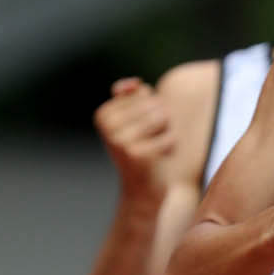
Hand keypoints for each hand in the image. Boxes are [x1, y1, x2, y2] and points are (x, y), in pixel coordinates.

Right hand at [94, 78, 177, 199]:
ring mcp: (121, 140)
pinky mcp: (138, 155)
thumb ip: (133, 96)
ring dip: (167, 133)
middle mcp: (108, 126)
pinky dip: (171, 147)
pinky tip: (158, 159)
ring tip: (154, 148)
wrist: (141, 190)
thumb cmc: (140, 151)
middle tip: (149, 142)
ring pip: (163, 116)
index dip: (150, 109)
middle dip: (161, 121)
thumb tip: (136, 83)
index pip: (142, 92)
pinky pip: (170, 136)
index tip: (139, 131)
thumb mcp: (133, 120)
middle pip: (154, 103)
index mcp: (103, 115)